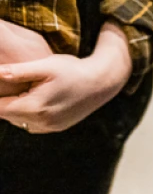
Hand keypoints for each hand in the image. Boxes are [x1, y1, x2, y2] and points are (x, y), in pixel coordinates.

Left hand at [0, 22, 130, 132]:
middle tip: (5, 85)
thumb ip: (18, 72)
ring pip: (18, 121)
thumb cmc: (72, 70)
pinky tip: (31, 100)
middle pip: (7, 116)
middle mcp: (42, 122)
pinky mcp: (57, 127)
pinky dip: (26, 114)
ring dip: (14, 109)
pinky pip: (31, 125)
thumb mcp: (45, 66)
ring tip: (19, 91)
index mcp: (36, 107)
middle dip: (3, 101)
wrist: (101, 83)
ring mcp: (50, 127)